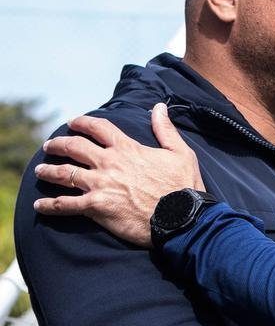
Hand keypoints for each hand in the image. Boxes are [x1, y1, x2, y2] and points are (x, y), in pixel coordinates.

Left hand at [33, 104, 204, 246]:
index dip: (83, 123)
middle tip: (50, 145)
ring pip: (64, 173)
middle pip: (74, 147)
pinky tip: (39, 205)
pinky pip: (65, 204)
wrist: (181, 217)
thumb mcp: (180, 153)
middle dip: (58, 144)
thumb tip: (159, 107)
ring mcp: (100, 185)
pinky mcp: (96, 207)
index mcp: (127, 149)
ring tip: (40, 170)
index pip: (98, 128)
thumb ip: (165, 129)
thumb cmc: (183, 186)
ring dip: (49, 170)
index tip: (72, 122)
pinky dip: (50, 205)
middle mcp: (109, 163)